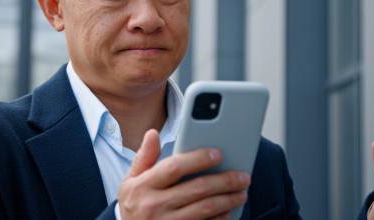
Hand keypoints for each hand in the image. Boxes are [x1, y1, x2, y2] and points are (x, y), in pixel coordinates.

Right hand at [118, 129, 249, 219]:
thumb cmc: (133, 204)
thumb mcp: (131, 181)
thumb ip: (144, 157)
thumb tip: (153, 133)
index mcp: (143, 186)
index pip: (174, 168)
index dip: (198, 159)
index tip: (218, 153)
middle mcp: (154, 205)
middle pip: (196, 189)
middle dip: (224, 181)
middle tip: (243, 176)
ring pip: (205, 209)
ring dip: (228, 200)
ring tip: (241, 192)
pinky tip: (229, 212)